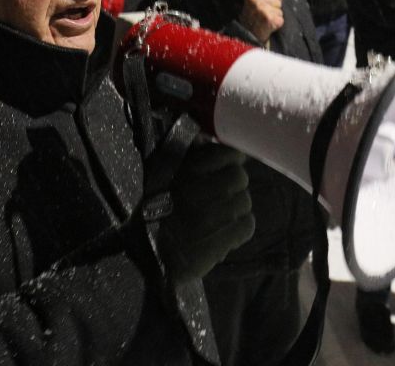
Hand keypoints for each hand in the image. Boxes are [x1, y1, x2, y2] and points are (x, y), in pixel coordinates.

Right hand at [154, 142, 253, 283]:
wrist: (147, 259)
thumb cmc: (153, 214)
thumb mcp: (159, 177)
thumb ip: (183, 154)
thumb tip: (204, 136)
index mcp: (186, 170)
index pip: (227, 152)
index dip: (231, 158)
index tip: (227, 165)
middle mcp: (200, 189)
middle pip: (239, 177)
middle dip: (233, 186)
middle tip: (219, 197)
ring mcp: (212, 216)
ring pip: (244, 202)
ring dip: (235, 209)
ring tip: (218, 217)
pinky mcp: (221, 240)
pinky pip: (247, 225)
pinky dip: (239, 230)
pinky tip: (223, 233)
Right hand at [239, 0, 283, 42]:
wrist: (246, 38)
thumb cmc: (250, 22)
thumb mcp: (251, 5)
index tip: (271, 3)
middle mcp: (257, 2)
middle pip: (278, 1)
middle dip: (274, 9)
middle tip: (265, 16)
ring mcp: (263, 11)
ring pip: (280, 11)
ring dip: (275, 17)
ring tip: (266, 22)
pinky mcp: (269, 20)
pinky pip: (281, 20)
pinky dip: (277, 25)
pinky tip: (268, 27)